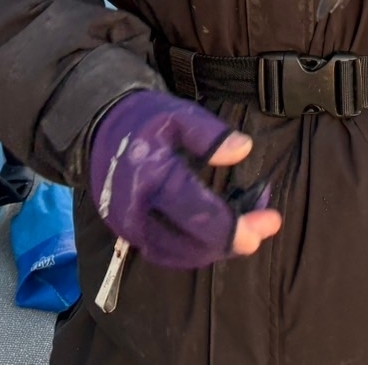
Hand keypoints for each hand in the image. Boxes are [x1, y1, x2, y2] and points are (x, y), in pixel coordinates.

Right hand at [88, 90, 281, 268]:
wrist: (97, 127)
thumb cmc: (144, 118)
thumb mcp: (178, 113)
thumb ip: (209, 133)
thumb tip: (244, 150)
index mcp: (152, 177)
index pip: (199, 214)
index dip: (236, 226)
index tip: (269, 222)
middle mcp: (138, 211)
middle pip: (192, 243)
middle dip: (233, 241)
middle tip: (265, 228)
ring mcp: (129, 228)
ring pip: (179, 255)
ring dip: (216, 249)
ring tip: (246, 233)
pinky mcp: (127, 234)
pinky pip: (165, 253)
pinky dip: (193, 251)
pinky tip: (215, 238)